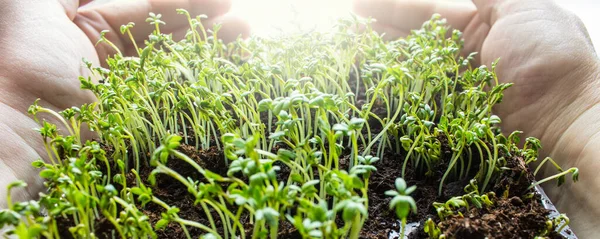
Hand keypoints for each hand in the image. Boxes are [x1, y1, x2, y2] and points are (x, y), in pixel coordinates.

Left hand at [0, 0, 247, 206]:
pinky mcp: (142, 113)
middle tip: (239, 19)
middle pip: (168, 31)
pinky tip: (229, 66)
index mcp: (89, 24)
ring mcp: (129, 86)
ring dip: (211, 46)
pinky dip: (204, 78)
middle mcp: (112, 53)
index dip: (182, 1)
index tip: (220, 0)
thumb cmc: (28, 63)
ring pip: (177, 58)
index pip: (144, 6)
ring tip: (245, 35)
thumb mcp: (32, 6)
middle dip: (205, 22)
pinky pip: (178, 89)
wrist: (26, 133)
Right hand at [353, 0, 599, 235]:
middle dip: (382, 27)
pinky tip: (371, 79)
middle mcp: (468, 53)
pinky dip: (394, 88)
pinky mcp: (452, 115)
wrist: (566, 122)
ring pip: (412, 66)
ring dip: (382, 56)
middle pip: (415, 37)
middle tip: (348, 24)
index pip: (429, 11)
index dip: (396, 7)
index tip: (361, 6)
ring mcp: (458, 86)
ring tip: (350, 46)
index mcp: (485, 24)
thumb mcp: (524, 8)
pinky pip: (417, 97)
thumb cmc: (548, 60)